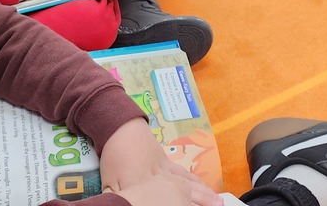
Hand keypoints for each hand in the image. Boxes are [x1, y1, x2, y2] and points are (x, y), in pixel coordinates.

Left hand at [100, 119, 220, 205]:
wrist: (121, 128)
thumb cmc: (114, 155)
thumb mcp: (109, 184)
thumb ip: (117, 200)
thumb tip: (120, 205)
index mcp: (145, 189)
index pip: (168, 203)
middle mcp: (159, 181)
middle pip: (184, 195)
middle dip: (201, 203)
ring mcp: (164, 170)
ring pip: (187, 184)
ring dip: (203, 192)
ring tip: (217, 200)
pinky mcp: (165, 161)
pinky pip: (183, 173)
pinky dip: (194, 180)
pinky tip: (203, 185)